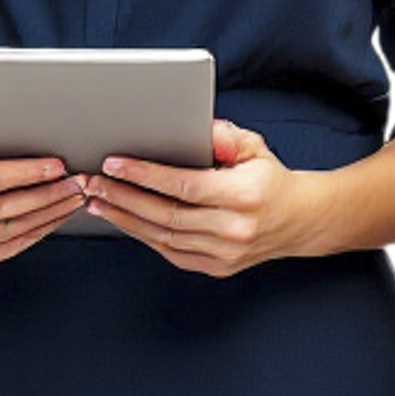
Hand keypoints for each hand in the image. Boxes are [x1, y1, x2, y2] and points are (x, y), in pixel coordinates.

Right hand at [0, 111, 84, 265]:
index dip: (27, 173)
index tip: (56, 165)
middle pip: (4, 209)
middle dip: (46, 196)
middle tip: (74, 183)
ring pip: (9, 233)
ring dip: (47, 217)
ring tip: (71, 199)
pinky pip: (6, 249)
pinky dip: (34, 235)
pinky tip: (53, 219)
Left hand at [80, 122, 324, 274]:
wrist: (300, 220)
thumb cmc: (270, 179)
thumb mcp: (254, 147)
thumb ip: (224, 136)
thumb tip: (198, 128)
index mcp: (244, 195)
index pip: (183, 186)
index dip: (144, 175)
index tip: (114, 163)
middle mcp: (235, 229)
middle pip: (166, 214)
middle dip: (123, 197)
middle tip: (94, 183)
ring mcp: (226, 253)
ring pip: (164, 237)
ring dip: (126, 219)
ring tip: (98, 201)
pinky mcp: (218, 268)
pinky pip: (171, 252)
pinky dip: (143, 236)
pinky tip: (123, 220)